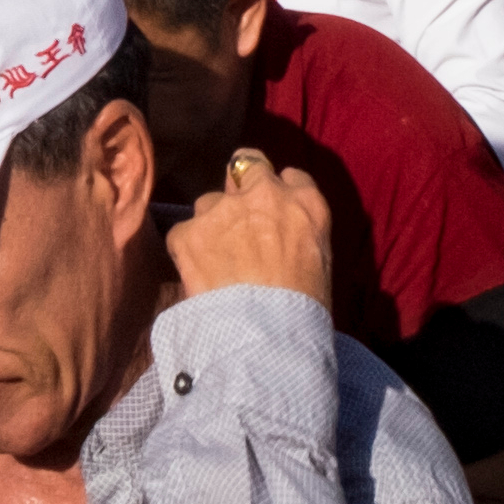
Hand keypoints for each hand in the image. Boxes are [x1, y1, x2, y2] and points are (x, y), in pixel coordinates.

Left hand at [167, 152, 334, 306]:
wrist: (265, 339)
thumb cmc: (304, 312)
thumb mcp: (319, 262)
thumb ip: (299, 232)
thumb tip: (282, 233)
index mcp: (305, 202)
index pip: (290, 176)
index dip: (278, 194)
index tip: (273, 215)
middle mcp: (264, 193)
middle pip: (246, 165)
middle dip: (241, 186)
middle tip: (239, 220)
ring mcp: (223, 208)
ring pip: (210, 202)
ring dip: (213, 223)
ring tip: (216, 261)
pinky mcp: (189, 231)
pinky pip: (184, 232)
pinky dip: (188, 250)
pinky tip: (198, 277)